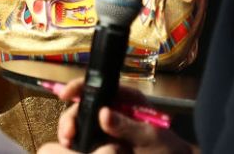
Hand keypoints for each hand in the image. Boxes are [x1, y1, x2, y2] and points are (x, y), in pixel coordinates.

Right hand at [39, 78, 195, 153]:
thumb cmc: (168, 148)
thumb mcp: (149, 135)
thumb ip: (127, 126)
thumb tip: (103, 113)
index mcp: (125, 99)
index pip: (99, 85)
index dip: (79, 87)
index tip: (65, 95)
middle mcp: (114, 109)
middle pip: (84, 105)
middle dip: (71, 117)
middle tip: (67, 134)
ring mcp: (108, 127)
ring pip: (82, 123)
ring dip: (72, 131)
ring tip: (69, 143)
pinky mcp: (105, 143)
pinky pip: (86, 139)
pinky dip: (78, 143)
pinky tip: (74, 149)